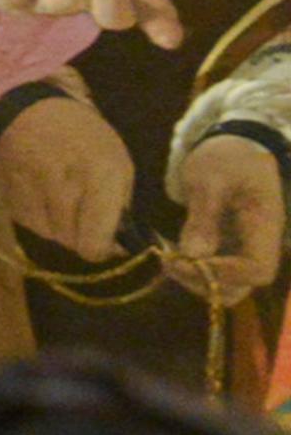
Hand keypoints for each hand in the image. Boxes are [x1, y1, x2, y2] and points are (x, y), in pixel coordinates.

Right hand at [0, 89, 136, 258]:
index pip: (94, 242)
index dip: (101, 248)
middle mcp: (64, 188)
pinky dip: (39, 217)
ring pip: (49, 236)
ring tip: (62, 200)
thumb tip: (118, 246)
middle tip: (84, 212)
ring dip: (59, 226)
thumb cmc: (83, 137)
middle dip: (81, 233)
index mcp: (101, 176)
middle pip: (71, 242)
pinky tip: (41, 194)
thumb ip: (120, 205)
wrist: (26, 113)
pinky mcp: (8, 199)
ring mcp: (31, 194)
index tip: (106, 241)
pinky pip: (29, 225)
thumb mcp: (117, 162)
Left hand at [175, 131, 287, 302]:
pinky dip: (192, 271)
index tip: (188, 260)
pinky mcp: (228, 248)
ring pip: (226, 285)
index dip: (224, 274)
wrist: (233, 147)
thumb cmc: (226, 157)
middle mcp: (259, 244)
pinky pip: (214, 273)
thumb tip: (194, 255)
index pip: (257, 270)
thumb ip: (203, 217)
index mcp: (265, 225)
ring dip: (195, 280)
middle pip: (241, 286)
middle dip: (204, 283)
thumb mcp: (210, 179)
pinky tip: (172, 254)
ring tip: (169, 257)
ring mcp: (244, 248)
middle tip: (171, 262)